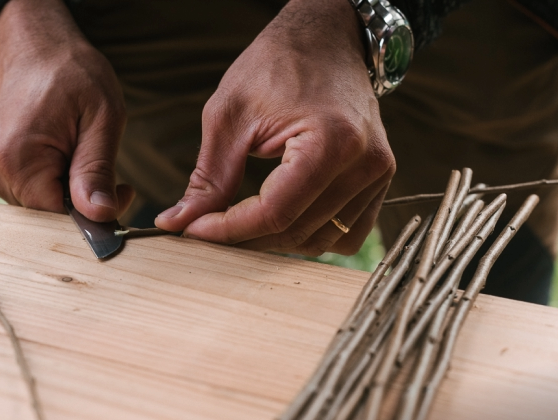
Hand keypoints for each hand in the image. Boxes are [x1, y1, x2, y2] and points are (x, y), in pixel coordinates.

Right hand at [0, 0, 133, 221]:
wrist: (29, 43)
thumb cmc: (69, 70)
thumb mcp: (100, 116)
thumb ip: (97, 170)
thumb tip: (100, 216)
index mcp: (17, 162)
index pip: (60, 217)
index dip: (95, 212)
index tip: (123, 190)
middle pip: (48, 215)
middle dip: (82, 200)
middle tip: (109, 169)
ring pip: (39, 205)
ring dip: (66, 189)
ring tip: (80, 150)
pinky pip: (26, 191)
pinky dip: (50, 180)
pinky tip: (61, 153)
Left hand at [155, 0, 394, 255]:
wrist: (327, 39)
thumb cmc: (277, 65)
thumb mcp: (229, 116)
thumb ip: (209, 178)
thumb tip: (178, 223)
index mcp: (331, 143)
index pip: (274, 213)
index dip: (228, 230)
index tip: (192, 231)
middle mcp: (365, 164)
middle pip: (296, 231)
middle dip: (245, 238)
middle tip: (206, 226)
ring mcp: (378, 175)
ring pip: (320, 240)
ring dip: (275, 241)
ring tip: (239, 221)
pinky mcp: (379, 181)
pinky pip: (346, 233)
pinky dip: (310, 235)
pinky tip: (279, 219)